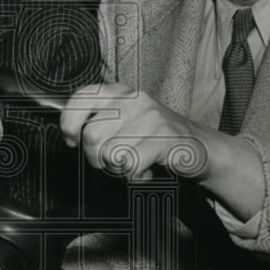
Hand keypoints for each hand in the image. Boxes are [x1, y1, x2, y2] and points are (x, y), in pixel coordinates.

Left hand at [60, 83, 204, 179]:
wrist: (201, 148)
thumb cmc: (155, 138)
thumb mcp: (125, 121)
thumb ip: (97, 121)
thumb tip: (69, 134)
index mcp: (119, 92)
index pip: (81, 97)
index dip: (69, 123)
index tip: (72, 139)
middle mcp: (133, 99)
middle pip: (90, 135)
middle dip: (97, 157)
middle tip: (115, 159)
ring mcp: (150, 117)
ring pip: (109, 154)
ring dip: (118, 169)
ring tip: (134, 162)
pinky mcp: (164, 137)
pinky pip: (130, 165)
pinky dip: (135, 177)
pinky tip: (146, 170)